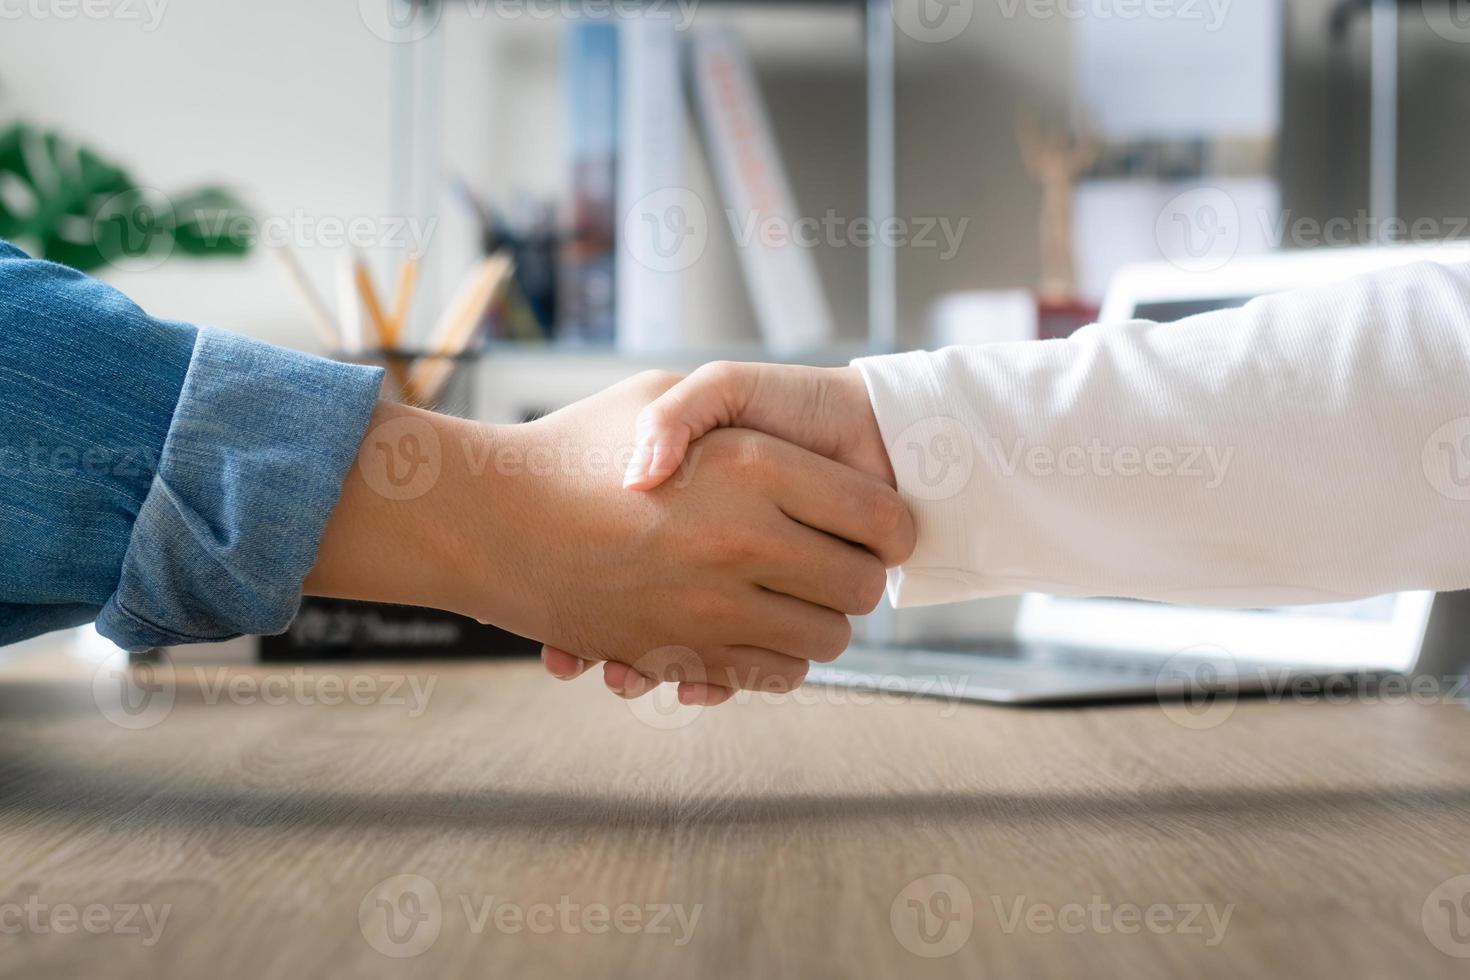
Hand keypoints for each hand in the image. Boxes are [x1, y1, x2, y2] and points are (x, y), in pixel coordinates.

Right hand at [311, 371, 914, 701]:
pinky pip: (771, 675)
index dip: (894, 526)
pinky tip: (758, 628)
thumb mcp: (658, 392)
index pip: (879, 516)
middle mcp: (742, 542)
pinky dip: (778, 660)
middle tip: (842, 562)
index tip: (883, 528)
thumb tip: (803, 457)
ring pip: (825, 641)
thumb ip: (737, 416)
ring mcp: (711, 608)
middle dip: (861, 577)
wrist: (484, 518)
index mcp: (752, 467)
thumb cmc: (571, 446)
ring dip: (823, 623)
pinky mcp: (680, 655)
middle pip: (861, 587)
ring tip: (798, 594)